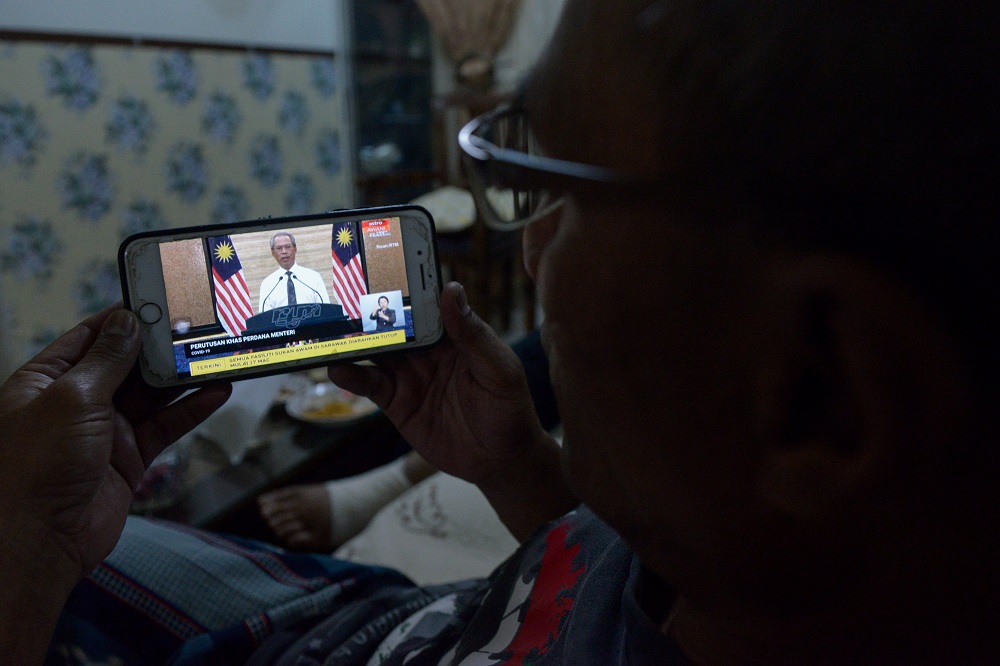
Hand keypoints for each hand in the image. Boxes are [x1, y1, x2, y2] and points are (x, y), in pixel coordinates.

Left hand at [0, 305, 230, 575]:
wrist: (39, 540)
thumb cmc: (38, 463)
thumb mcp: (72, 398)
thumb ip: (107, 359)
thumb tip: (128, 321)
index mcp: (46, 381)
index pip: (89, 337)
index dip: (124, 318)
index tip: (160, 298)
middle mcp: (75, 402)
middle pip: (125, 364)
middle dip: (159, 346)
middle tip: (198, 323)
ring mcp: (104, 430)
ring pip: (150, 394)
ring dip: (180, 376)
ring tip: (214, 352)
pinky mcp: (129, 457)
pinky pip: (164, 426)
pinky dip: (191, 410)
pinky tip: (216, 392)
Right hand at [329, 283, 575, 538]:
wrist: (500, 460)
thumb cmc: (509, 408)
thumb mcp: (498, 369)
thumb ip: (473, 333)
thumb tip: (452, 290)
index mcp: (452, 334)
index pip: (424, 303)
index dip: (404, 284)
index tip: (380, 267)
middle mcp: (426, 350)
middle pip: (392, 324)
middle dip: (367, 310)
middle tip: (341, 296)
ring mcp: (408, 375)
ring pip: (374, 351)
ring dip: (353, 341)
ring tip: (331, 332)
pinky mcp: (396, 402)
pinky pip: (369, 384)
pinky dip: (352, 375)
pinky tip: (338, 368)